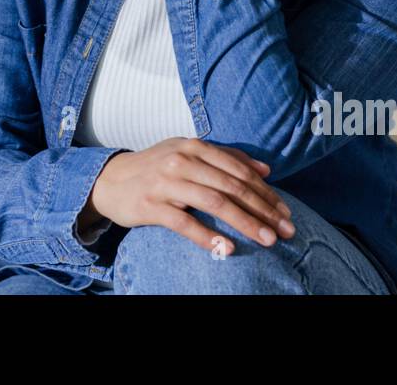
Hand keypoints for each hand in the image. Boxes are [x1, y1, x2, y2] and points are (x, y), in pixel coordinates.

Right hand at [79, 138, 294, 255]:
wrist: (110, 180)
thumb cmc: (156, 167)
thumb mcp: (188, 152)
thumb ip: (226, 157)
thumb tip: (266, 170)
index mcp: (195, 146)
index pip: (239, 170)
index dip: (266, 192)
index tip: (285, 212)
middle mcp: (182, 160)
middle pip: (232, 187)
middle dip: (264, 210)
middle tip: (286, 231)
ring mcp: (166, 183)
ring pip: (215, 203)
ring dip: (246, 223)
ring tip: (268, 240)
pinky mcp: (151, 206)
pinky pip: (184, 223)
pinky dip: (207, 237)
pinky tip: (227, 249)